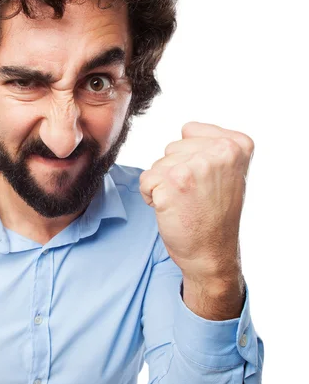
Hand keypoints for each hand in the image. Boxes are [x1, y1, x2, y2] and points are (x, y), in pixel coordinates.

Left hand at [139, 121, 254, 279]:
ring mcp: (196, 167)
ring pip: (157, 164)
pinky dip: (151, 196)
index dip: (190, 158)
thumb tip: (185, 129)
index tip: (208, 183)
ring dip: (163, 185)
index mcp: (238, 145)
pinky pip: (146, 180)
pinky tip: (172, 210)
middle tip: (195, 196)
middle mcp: (220, 152)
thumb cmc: (215, 215)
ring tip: (185, 203)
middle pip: (171, 148)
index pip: (190, 131)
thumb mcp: (229, 172)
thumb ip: (212, 145)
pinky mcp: (172, 183)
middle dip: (175, 171)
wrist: (211, 254)